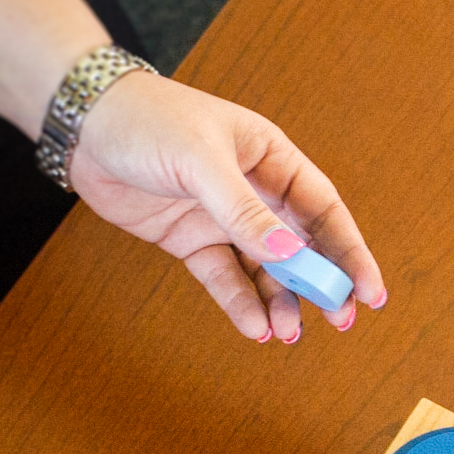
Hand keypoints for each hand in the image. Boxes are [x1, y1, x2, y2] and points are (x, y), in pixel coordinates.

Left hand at [68, 70, 388, 342]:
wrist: (83, 126)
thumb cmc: (148, 120)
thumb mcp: (200, 160)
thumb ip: (242, 209)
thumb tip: (288, 252)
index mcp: (271, 158)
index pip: (323, 209)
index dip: (350, 250)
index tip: (371, 291)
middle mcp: (255, 191)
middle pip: (302, 245)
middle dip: (321, 285)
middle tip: (339, 321)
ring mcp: (223, 218)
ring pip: (265, 270)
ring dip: (280, 302)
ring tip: (287, 333)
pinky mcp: (192, 240)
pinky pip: (224, 278)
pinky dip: (239, 303)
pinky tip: (253, 326)